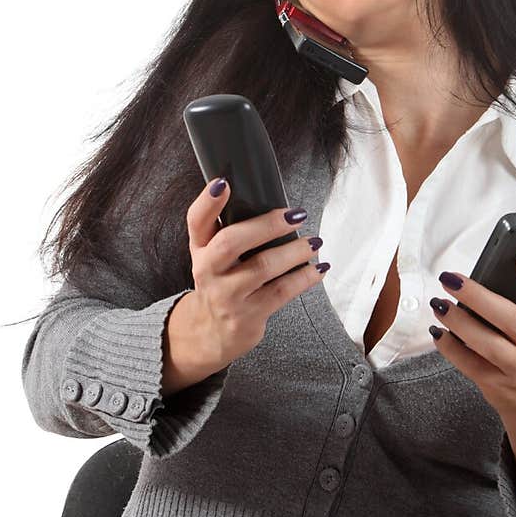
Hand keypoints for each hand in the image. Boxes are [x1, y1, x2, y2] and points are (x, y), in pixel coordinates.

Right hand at [185, 179, 326, 368]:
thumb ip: (228, 226)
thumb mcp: (212, 253)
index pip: (197, 221)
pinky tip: (318, 268)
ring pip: (262, 267)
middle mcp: (208, 270)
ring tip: (314, 241)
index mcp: (200, 248)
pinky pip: (281, 292)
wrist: (210, 333)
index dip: (207, 202)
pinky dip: (304, 278)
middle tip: (295, 215)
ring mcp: (227, 295)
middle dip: (266, 225)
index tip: (223, 183)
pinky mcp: (248, 315)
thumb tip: (266, 195)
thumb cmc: (220, 281)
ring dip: (294, 251)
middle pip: (230, 242)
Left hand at [428, 254, 515, 425]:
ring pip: (486, 343)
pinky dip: (450, 347)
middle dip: (477, 297)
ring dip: (458, 322)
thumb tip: (477, 275)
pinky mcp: (497, 384)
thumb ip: (515, 301)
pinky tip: (438, 332)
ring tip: (439, 304)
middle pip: (508, 318)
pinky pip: (469, 364)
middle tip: (451, 279)